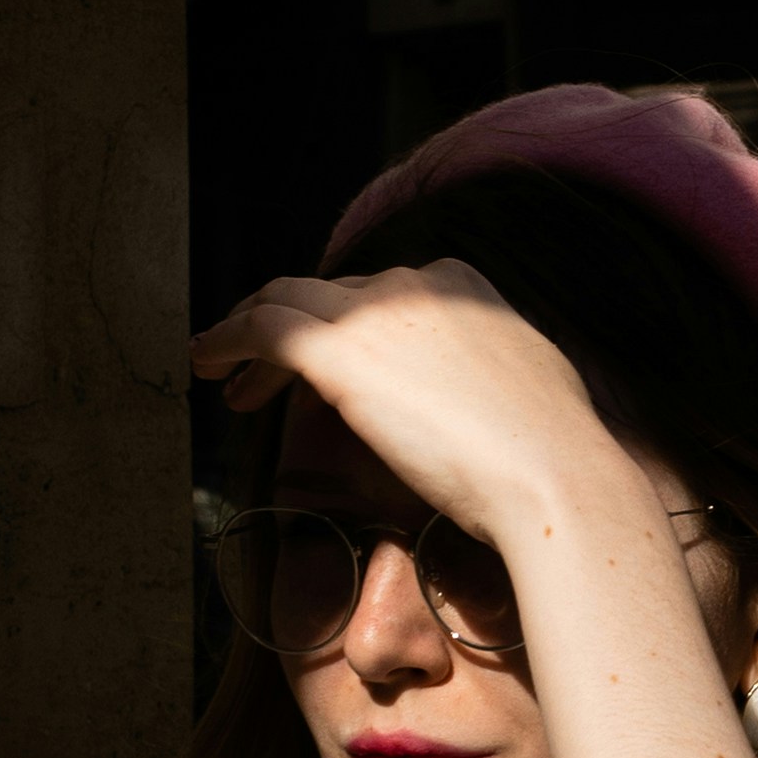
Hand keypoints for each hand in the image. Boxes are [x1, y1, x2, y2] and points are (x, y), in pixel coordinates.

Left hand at [189, 265, 668, 560]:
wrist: (551, 474)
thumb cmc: (548, 458)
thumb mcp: (521, 394)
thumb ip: (479, 382)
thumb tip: (463, 408)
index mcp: (462, 286)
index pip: (378, 295)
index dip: (340, 327)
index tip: (319, 369)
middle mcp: (414, 283)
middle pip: (326, 295)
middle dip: (286, 333)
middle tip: (253, 377)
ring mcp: (375, 310)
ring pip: (283, 300)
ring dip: (244, 333)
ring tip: (217, 372)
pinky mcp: (339, 349)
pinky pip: (262, 328)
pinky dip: (226, 341)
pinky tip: (206, 365)